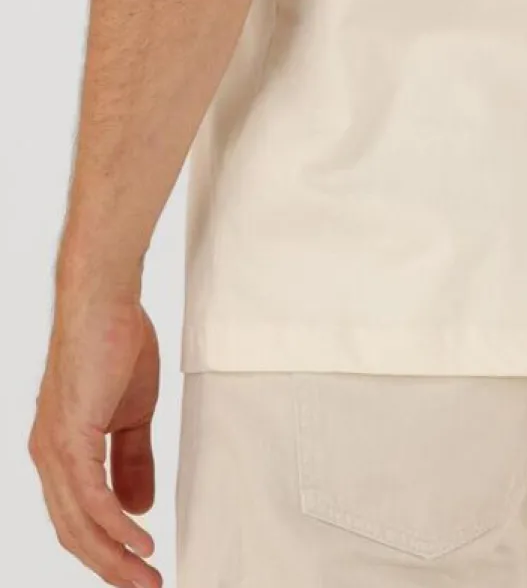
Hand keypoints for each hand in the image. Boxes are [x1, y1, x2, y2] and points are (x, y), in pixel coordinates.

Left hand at [30, 288, 162, 587]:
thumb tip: (138, 508)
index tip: (136, 569)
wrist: (104, 300)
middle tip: (145, 586)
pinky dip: (115, 524)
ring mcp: (54, 449)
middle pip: (74, 532)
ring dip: (115, 556)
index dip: (105, 549)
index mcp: (60, 452)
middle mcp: (48, 457)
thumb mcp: (133, 412)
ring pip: (79, 523)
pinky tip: (139, 539)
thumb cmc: (115, 343)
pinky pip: (90, 496)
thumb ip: (133, 460)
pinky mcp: (69, 437)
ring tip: (146, 576)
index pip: (77, 518)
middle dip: (111, 566)